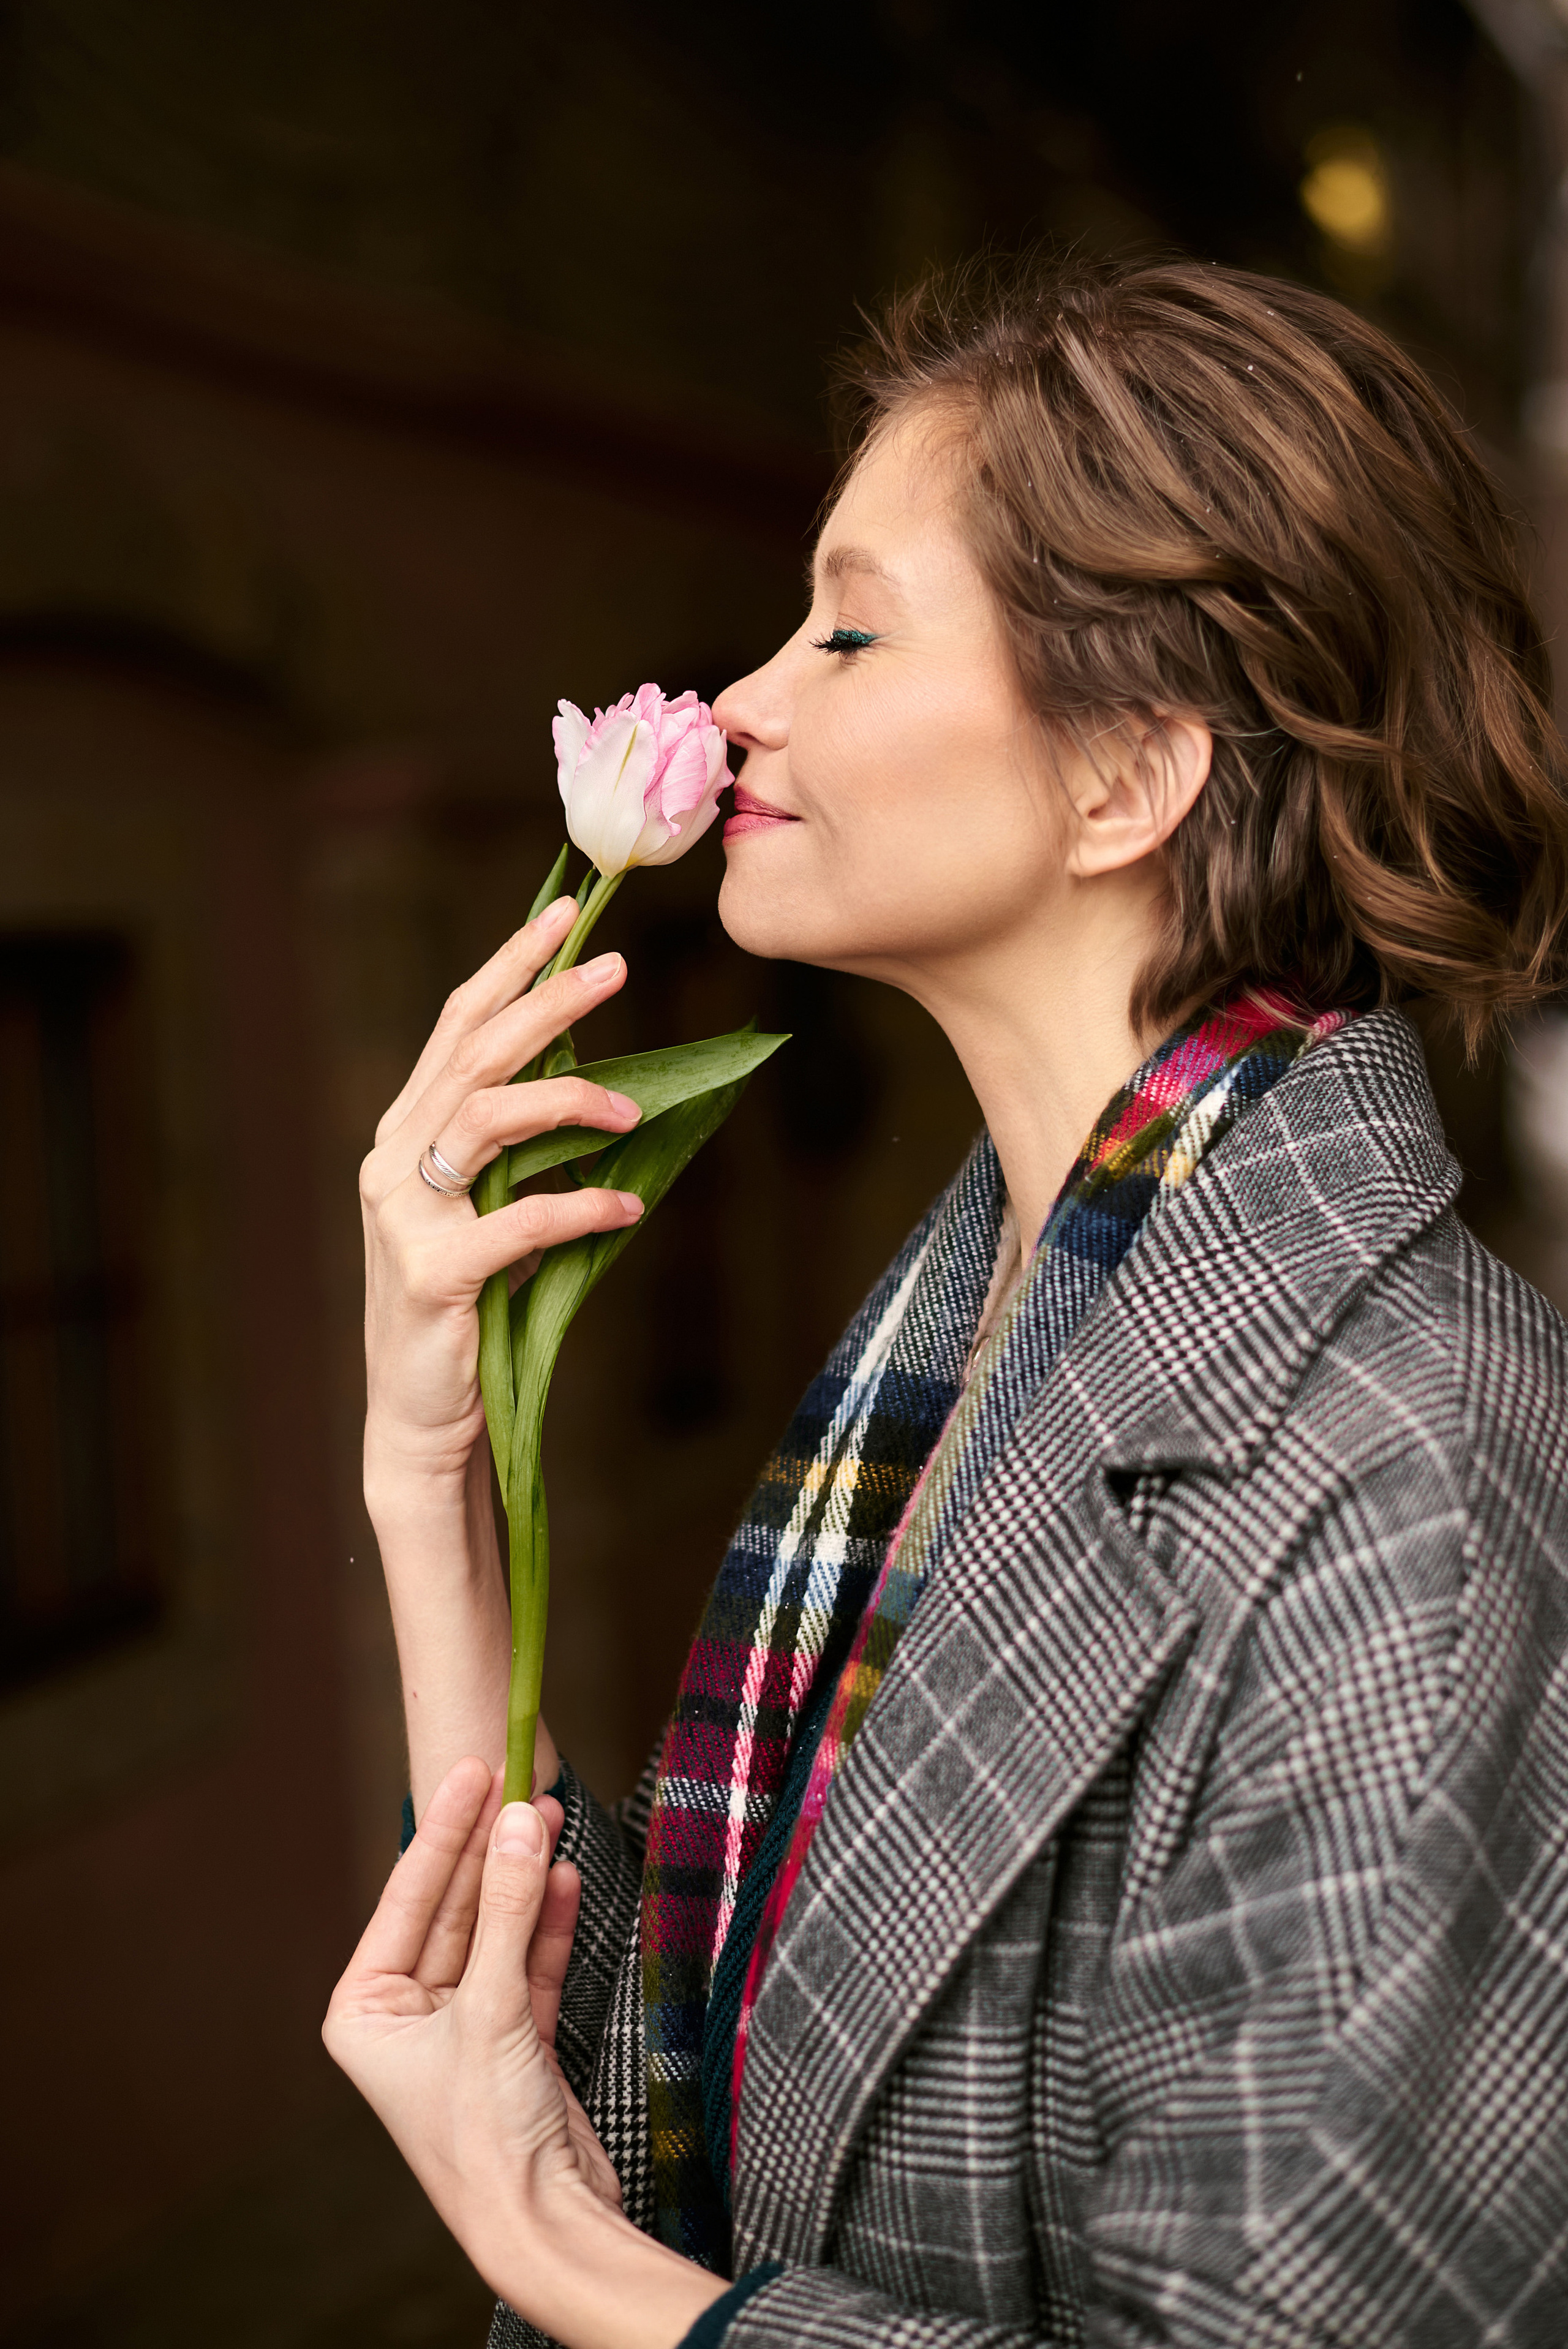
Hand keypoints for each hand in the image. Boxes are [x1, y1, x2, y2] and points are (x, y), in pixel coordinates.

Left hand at [326, 1760, 727, 2348]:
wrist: (543, 2225)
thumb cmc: (486, 2134)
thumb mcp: (492, 2009)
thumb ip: (508, 1910)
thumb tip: (520, 1818)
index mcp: (364, 2011)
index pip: (407, 1898)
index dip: (444, 1831)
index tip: (473, 1770)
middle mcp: (404, 2015)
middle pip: (451, 1909)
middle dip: (488, 1849)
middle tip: (521, 1779)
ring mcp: (460, 2025)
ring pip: (493, 1931)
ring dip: (522, 1879)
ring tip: (549, 1813)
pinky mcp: (512, 2039)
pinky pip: (526, 1963)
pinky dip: (547, 1923)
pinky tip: (564, 1874)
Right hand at [361, 896, 643, 1500]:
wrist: (419, 1415)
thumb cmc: (468, 1307)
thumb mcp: (489, 1210)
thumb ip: (519, 1150)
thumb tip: (599, 1087)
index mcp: (407, 1132)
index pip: (457, 1024)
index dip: (510, 966)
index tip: (565, 917)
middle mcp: (395, 1159)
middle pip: (477, 1053)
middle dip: (549, 1000)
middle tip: (616, 966)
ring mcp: (406, 1215)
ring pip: (489, 1116)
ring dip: (570, 1099)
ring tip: (633, 1109)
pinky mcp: (434, 1273)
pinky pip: (521, 1220)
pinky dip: (581, 1207)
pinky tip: (627, 1207)